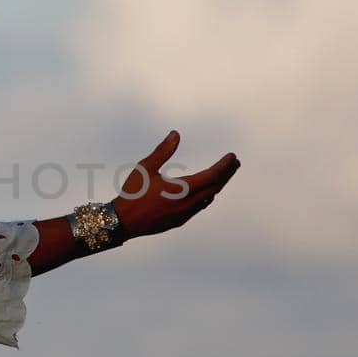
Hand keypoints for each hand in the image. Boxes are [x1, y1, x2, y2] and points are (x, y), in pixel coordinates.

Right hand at [114, 131, 239, 238]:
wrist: (123, 222)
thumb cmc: (133, 193)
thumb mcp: (145, 168)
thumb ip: (163, 151)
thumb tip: (176, 134)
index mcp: (182, 190)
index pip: (212, 176)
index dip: (224, 166)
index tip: (233, 157)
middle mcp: (187, 204)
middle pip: (215, 187)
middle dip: (227, 174)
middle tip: (235, 163)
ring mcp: (184, 214)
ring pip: (208, 198)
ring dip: (217, 185)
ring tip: (223, 175)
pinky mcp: (179, 221)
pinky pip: (200, 207)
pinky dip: (207, 196)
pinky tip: (206, 192)